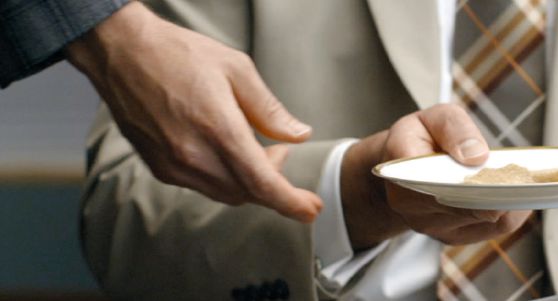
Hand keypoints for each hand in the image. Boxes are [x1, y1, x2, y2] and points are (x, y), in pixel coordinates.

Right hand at [66, 2, 321, 221]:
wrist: (121, 52)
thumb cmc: (179, 54)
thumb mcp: (237, 70)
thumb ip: (270, 110)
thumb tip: (298, 135)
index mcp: (218, 130)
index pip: (262, 184)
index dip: (291, 203)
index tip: (312, 210)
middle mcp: (193, 156)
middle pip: (247, 192)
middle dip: (272, 181)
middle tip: (279, 151)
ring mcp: (172, 165)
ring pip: (225, 193)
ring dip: (248, 180)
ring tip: (254, 146)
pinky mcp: (159, 167)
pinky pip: (202, 186)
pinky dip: (224, 177)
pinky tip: (224, 149)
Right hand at [340, 104, 531, 249]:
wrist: (405, 170)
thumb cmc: (421, 139)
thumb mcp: (434, 118)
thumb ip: (454, 129)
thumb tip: (477, 156)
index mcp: (402, 171)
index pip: (438, 181)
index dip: (472, 179)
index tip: (496, 167)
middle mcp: (412, 207)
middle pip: (469, 206)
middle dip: (499, 188)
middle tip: (522, 171)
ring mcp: (432, 227)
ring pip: (487, 219)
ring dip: (509, 199)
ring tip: (520, 178)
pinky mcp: (454, 236)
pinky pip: (494, 229)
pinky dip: (511, 209)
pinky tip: (515, 192)